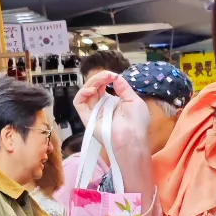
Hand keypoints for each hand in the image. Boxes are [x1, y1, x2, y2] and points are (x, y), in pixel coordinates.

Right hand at [76, 71, 152, 186]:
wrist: (133, 140)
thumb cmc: (137, 123)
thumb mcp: (134, 100)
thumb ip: (123, 87)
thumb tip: (115, 76)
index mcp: (114, 103)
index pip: (104, 86)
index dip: (106, 78)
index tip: (113, 75)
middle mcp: (102, 107)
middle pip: (94, 87)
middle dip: (99, 78)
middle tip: (108, 75)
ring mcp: (93, 112)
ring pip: (86, 92)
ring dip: (92, 82)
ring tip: (101, 80)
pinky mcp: (87, 118)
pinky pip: (78, 103)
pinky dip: (82, 93)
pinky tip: (92, 90)